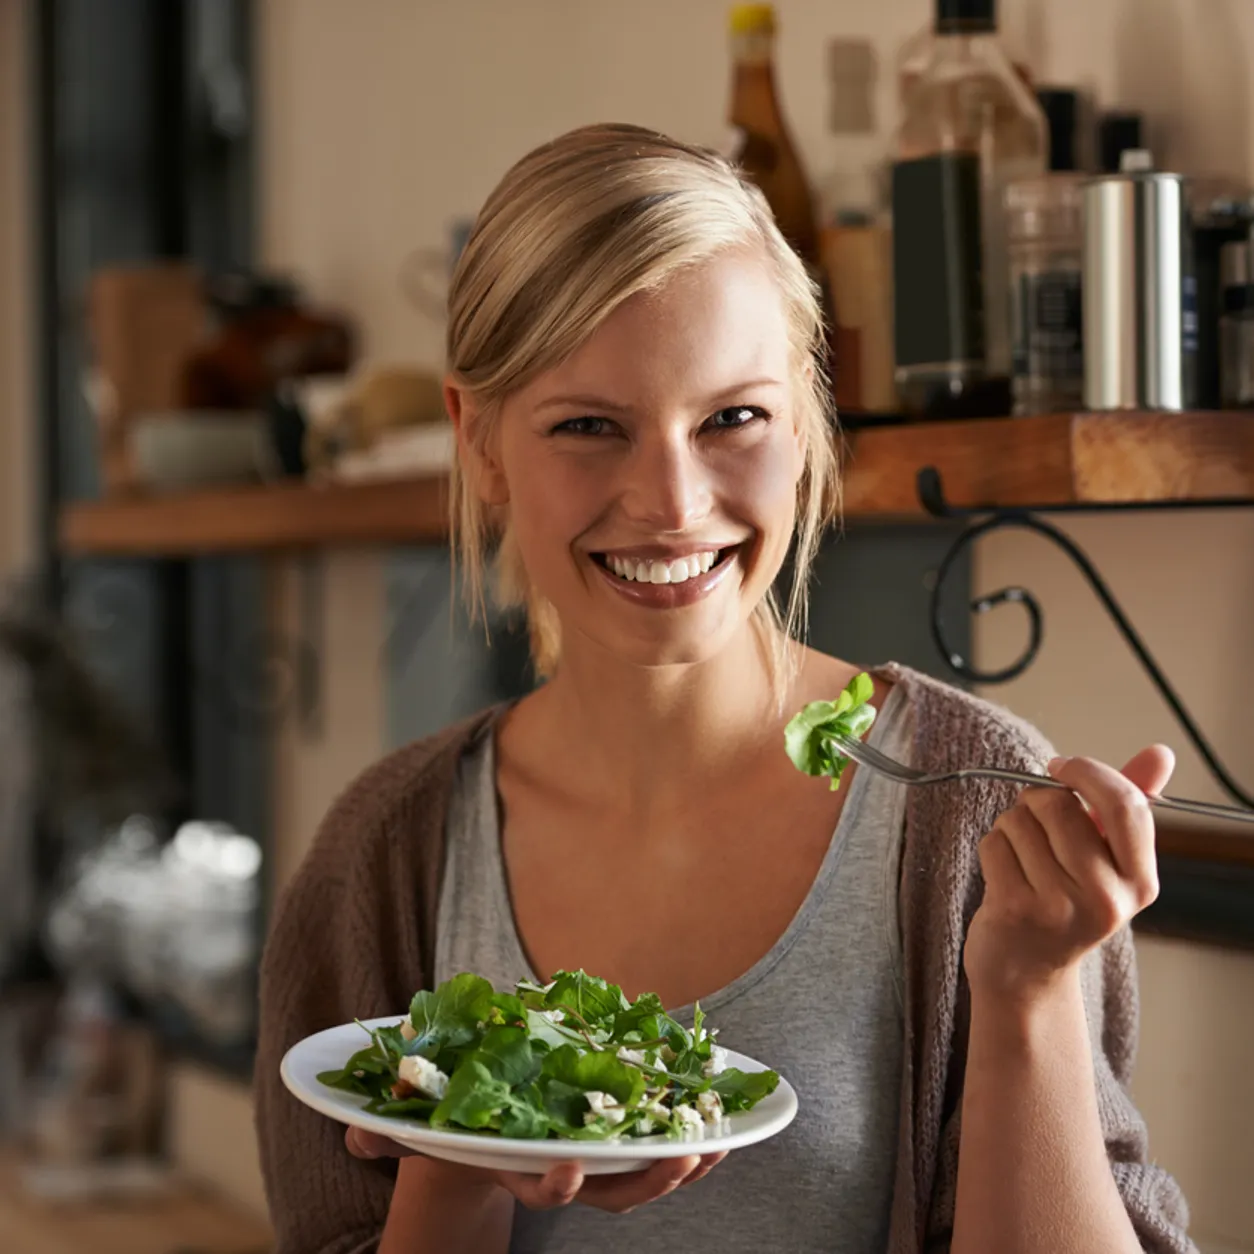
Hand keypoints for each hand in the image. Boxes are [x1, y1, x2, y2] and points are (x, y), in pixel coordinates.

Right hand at [346, 1127, 724, 1212]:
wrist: (476, 1127)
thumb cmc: (446, 1122)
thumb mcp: (413, 1124)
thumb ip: (384, 1129)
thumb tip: (353, 1132)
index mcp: (516, 1164)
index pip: (540, 1185)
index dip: (558, 1182)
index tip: (572, 1167)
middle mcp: (560, 1169)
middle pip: (612, 1192)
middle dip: (649, 1180)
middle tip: (683, 1157)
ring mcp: (592, 1159)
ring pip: (643, 1175)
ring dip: (684, 1162)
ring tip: (720, 1142)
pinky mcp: (613, 1137)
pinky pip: (657, 1145)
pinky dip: (688, 1137)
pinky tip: (722, 1122)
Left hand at [964, 745, 1171, 1004]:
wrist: (1027, 974)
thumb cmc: (1066, 904)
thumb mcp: (1107, 861)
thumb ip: (1128, 805)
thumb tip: (1160, 753)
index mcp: (1140, 883)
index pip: (1126, 804)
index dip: (1088, 772)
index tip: (1061, 766)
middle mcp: (1107, 898)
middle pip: (1059, 803)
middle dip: (1036, 801)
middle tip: (1036, 827)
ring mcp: (1060, 906)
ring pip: (1020, 820)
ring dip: (1011, 827)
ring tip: (1023, 860)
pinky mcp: (1016, 909)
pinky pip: (994, 843)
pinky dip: (992, 848)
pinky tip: (1003, 876)